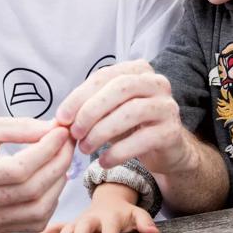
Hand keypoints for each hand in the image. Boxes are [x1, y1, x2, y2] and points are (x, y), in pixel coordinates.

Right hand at [0, 117, 73, 232]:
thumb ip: (19, 128)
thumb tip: (55, 129)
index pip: (18, 169)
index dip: (46, 150)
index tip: (61, 132)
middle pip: (31, 189)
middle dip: (58, 162)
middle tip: (67, 142)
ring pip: (38, 210)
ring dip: (59, 183)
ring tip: (61, 159)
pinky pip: (35, 221)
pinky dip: (51, 200)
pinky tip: (49, 180)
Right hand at [36, 183, 159, 232]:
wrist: (109, 200)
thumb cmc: (124, 213)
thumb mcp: (137, 214)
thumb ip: (145, 222)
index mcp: (110, 216)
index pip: (110, 228)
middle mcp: (92, 218)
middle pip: (85, 226)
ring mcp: (80, 220)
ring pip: (69, 227)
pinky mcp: (72, 224)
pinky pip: (58, 226)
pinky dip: (48, 230)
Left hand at [56, 60, 195, 172]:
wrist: (166, 149)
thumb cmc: (132, 126)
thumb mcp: (109, 111)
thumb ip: (88, 108)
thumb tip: (60, 120)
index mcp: (138, 70)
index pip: (104, 76)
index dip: (79, 96)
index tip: (62, 117)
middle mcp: (157, 82)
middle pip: (119, 88)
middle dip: (91, 111)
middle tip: (74, 133)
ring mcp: (167, 106)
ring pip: (131, 112)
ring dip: (102, 132)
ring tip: (85, 148)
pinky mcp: (172, 131)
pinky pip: (142, 140)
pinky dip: (118, 152)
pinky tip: (104, 162)